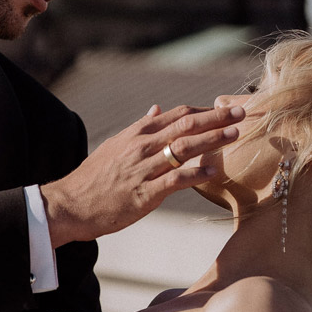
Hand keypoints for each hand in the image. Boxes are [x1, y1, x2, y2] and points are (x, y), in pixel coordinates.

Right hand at [41, 101, 243, 246]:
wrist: (70, 204)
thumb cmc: (94, 177)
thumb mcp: (114, 145)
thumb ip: (139, 127)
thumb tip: (156, 109)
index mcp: (137, 134)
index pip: (178, 115)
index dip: (205, 110)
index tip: (227, 108)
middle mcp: (142, 147)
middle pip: (186, 126)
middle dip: (216, 118)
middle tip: (242, 113)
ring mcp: (143, 170)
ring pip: (183, 149)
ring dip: (212, 140)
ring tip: (235, 135)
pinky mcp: (143, 194)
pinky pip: (175, 181)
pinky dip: (195, 175)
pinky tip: (213, 172)